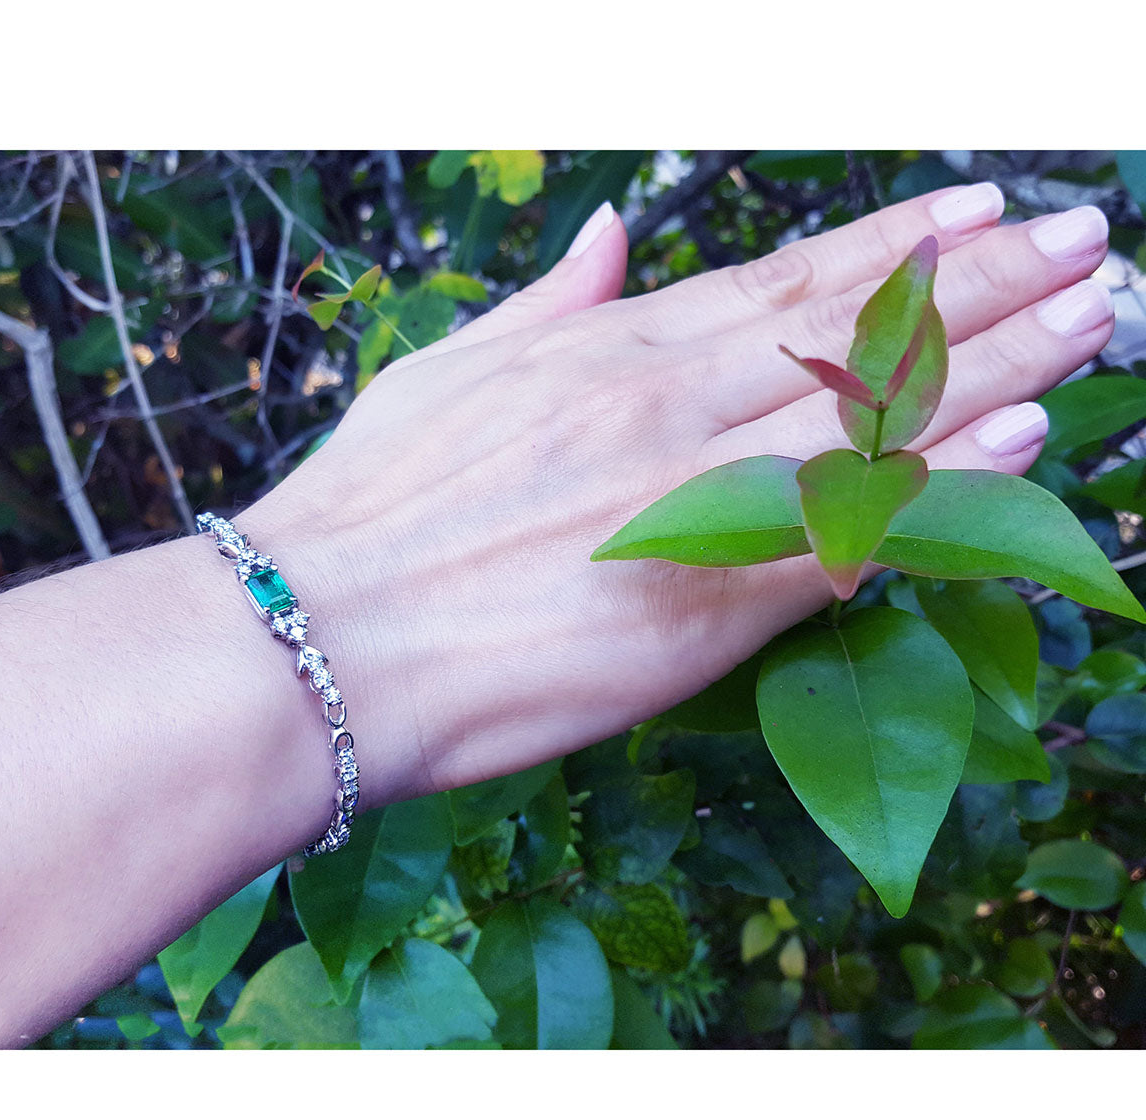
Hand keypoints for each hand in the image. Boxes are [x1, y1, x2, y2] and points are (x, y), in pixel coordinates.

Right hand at [248, 185, 1112, 807]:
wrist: (314, 645)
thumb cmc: (366, 516)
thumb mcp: (445, 377)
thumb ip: (546, 308)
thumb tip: (609, 240)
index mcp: (606, 358)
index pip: (782, 284)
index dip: (891, 248)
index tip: (978, 211)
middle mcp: (664, 409)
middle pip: (852, 335)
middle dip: (982, 284)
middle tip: (1086, 243)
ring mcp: (689, 501)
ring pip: (870, 418)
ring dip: (1000, 362)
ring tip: (1096, 318)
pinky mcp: (700, 607)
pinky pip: (845, 537)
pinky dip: (943, 487)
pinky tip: (1028, 444)